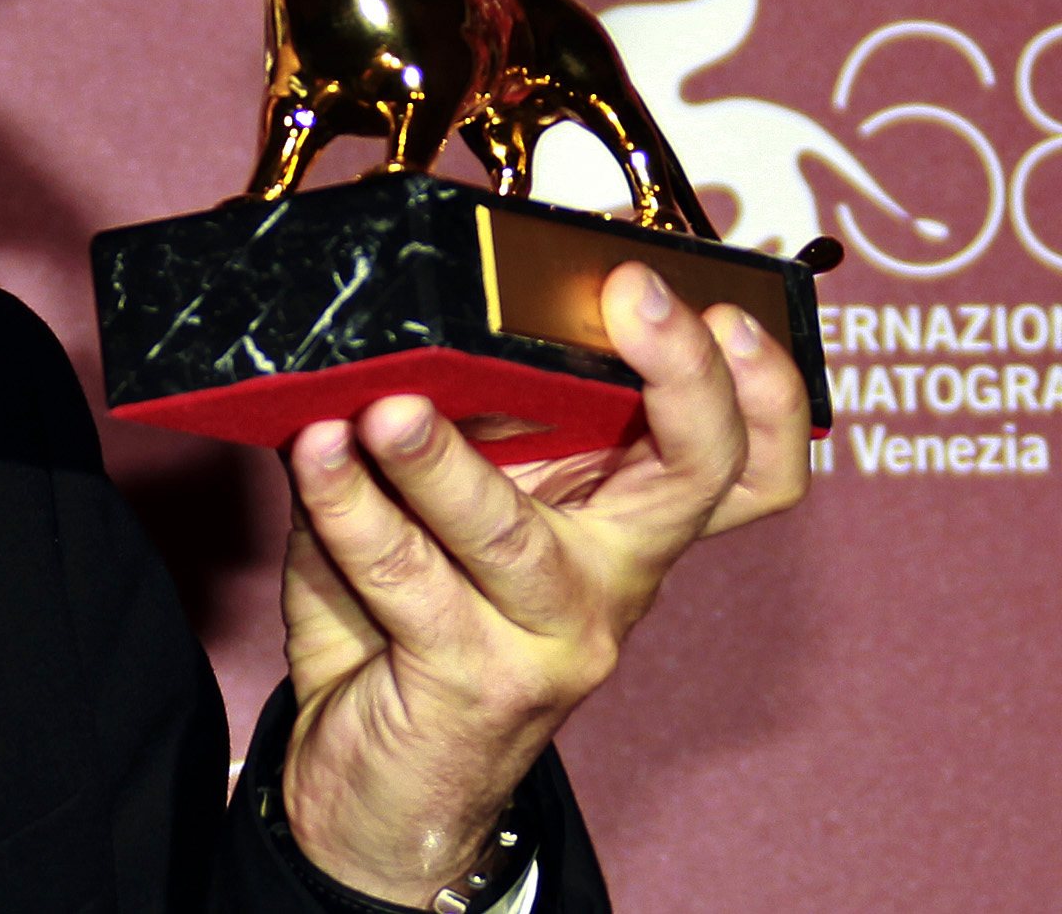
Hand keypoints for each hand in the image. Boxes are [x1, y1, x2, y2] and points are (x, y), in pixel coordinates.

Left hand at [276, 262, 812, 902]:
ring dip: (442, 459)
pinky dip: (350, 509)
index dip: (760, 385)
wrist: (374, 779)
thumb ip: (451, 423)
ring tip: (387, 406)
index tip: (720, 303)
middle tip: (624, 295)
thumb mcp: (443, 508)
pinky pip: (409, 579)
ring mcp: (557, 636)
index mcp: (622, 519)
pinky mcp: (480, 682)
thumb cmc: (406, 620)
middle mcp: (613, 576)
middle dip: (680, 374)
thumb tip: (403, 321)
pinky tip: (314, 454)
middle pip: (698, 474)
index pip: (745, 460)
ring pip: (513, 531)